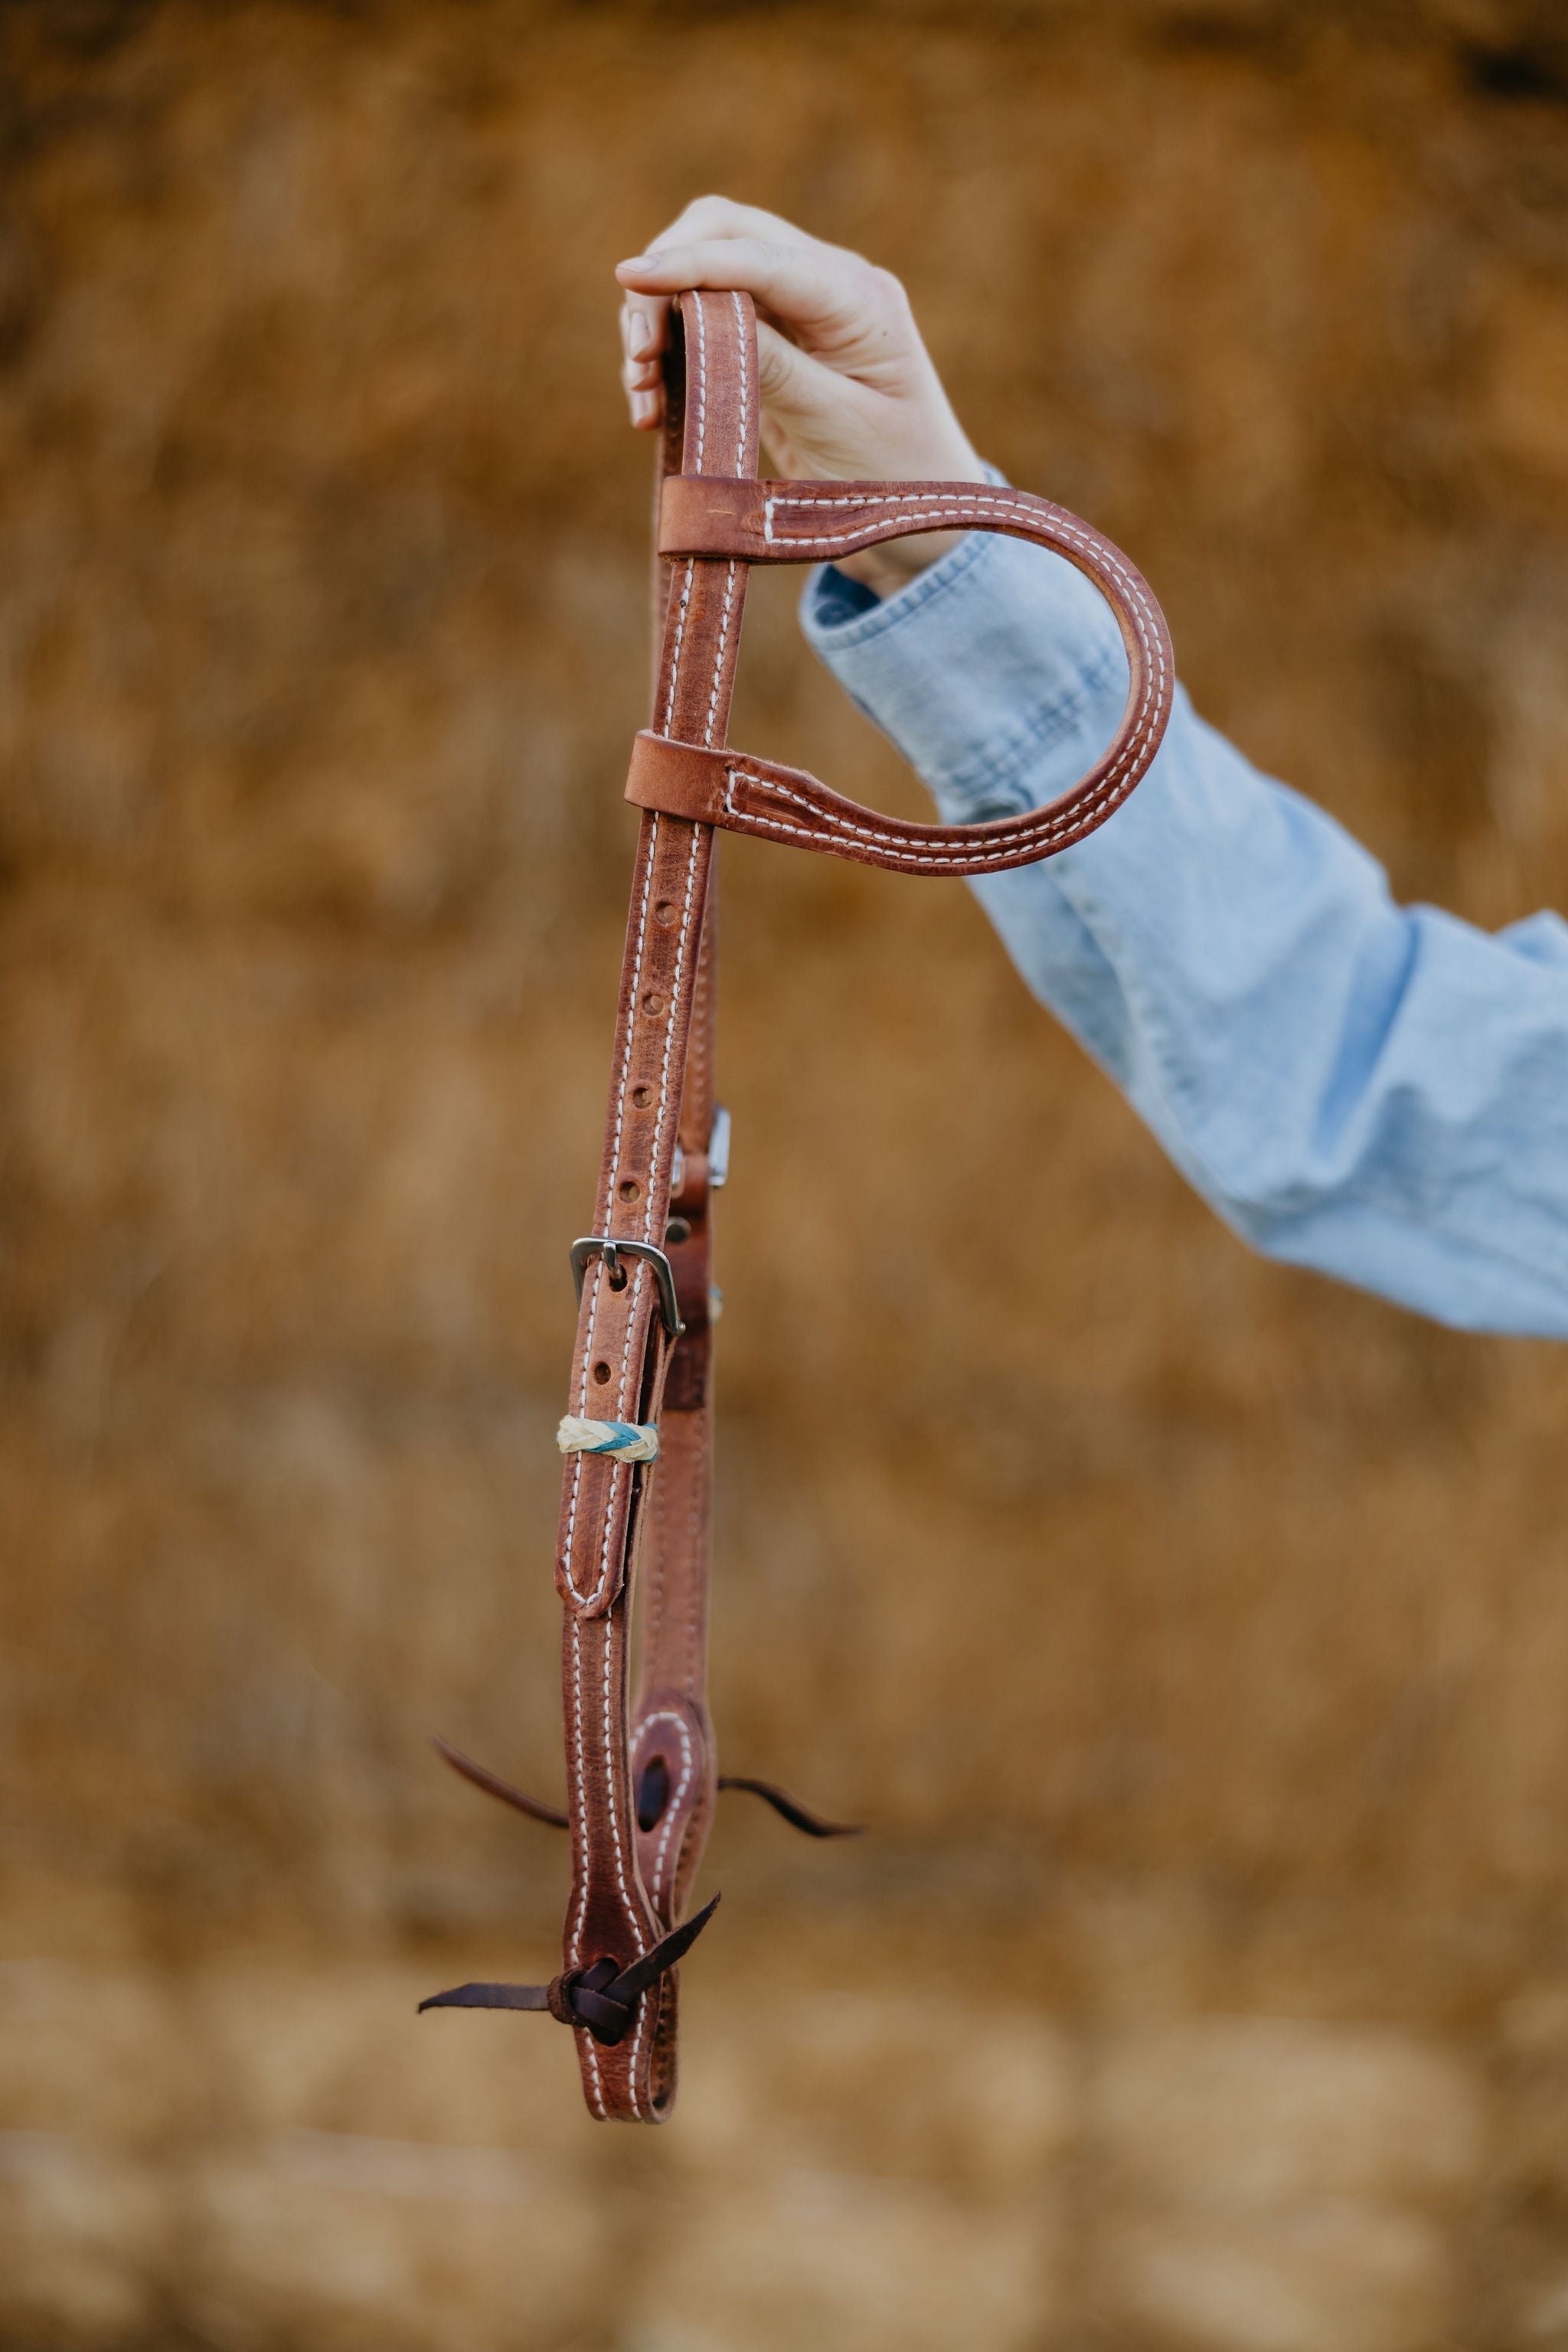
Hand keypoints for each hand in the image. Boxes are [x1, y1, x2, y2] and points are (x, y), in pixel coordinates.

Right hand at [616, 198, 987, 597]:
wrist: (924, 522)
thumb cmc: (897, 477)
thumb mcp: (836, 425)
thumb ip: (774, 365)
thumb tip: (700, 313)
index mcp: (857, 297)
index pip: (760, 255)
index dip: (689, 263)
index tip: (628, 279)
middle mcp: (827, 284)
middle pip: (724, 233)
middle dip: (666, 282)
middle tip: (639, 358)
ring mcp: (798, 310)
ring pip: (705, 273)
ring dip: (659, 321)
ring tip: (642, 394)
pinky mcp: (772, 343)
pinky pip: (705, 321)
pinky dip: (669, 354)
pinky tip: (654, 406)